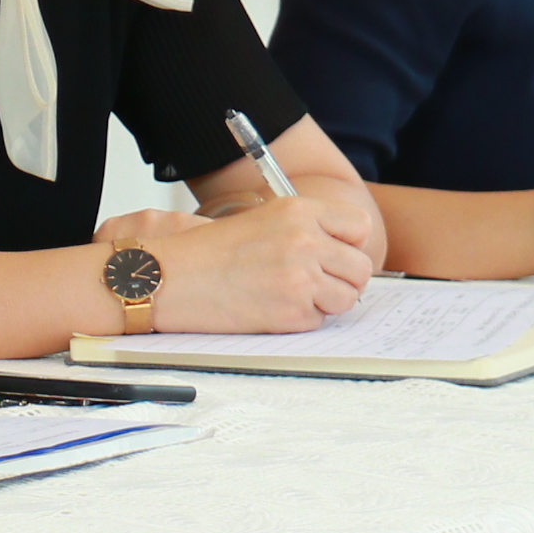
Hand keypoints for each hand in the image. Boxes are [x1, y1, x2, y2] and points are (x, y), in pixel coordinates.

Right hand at [123, 197, 371, 332]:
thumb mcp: (264, 220)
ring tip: (293, 296)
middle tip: (318, 284)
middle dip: (344, 280)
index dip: (349, 245)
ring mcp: (301, 278)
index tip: (335, 254)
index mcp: (299, 211)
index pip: (359, 228)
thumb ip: (307, 229)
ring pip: (347, 299)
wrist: (172, 278)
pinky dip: (301, 320)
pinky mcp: (292, 312)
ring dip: (327, 303)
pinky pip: (320, 321)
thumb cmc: (210, 252)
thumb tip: (345, 253)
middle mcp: (306, 240)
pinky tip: (272, 308)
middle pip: (360, 268)